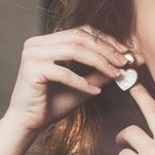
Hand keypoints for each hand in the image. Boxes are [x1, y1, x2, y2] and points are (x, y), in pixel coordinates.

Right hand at [4, 25, 130, 132]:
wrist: (28, 123)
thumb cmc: (53, 104)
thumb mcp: (84, 86)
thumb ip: (100, 73)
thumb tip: (124, 65)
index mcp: (47, 41)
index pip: (81, 32)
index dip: (105, 40)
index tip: (125, 51)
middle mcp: (37, 43)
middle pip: (79, 37)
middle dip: (105, 49)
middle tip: (124, 61)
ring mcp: (32, 54)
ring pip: (73, 50)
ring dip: (99, 62)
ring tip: (115, 74)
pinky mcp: (31, 69)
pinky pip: (64, 73)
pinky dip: (82, 82)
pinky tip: (96, 92)